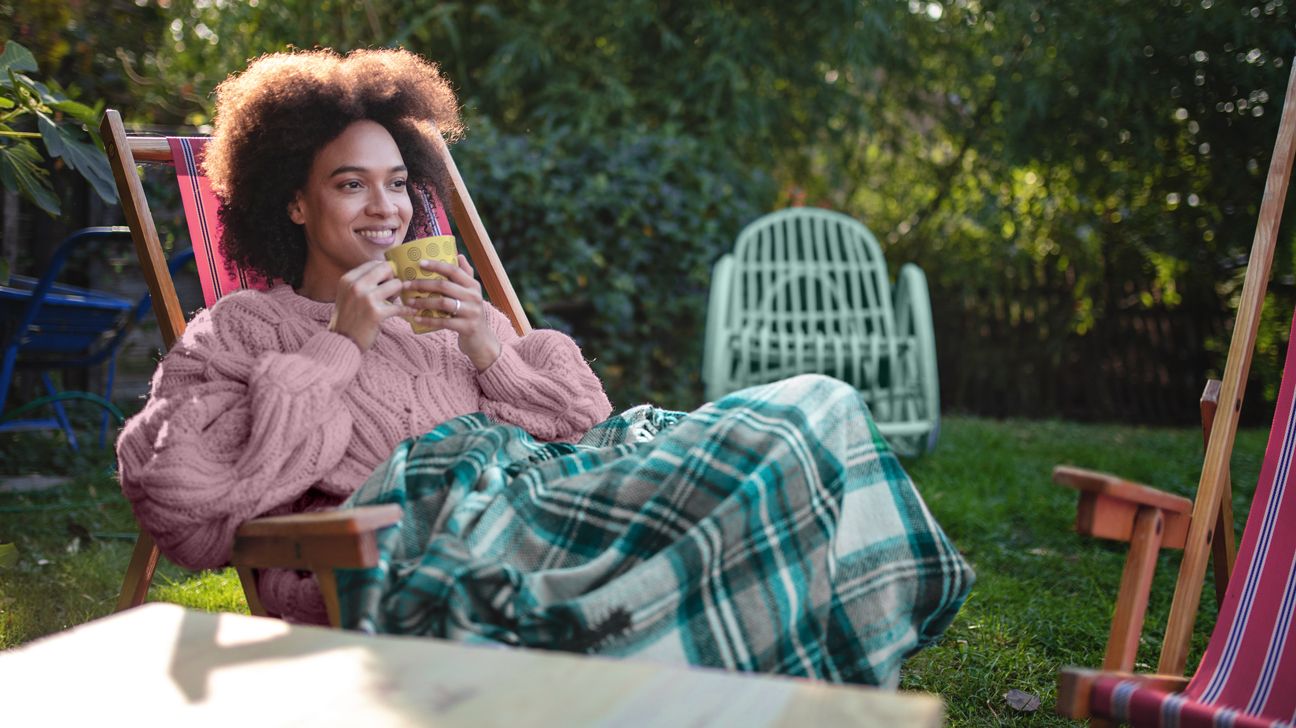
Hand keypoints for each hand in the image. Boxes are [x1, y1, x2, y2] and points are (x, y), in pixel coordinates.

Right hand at [329, 260, 407, 350]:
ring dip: (399, 294)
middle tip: (393, 291)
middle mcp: (356, 286)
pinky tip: (410, 313)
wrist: (342, 341)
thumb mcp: (348, 294)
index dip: (385, 271)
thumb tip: (388, 270)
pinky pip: (400, 307)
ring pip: (396, 284)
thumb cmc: (349, 318)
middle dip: (394, 278)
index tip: (389, 280)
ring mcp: (366, 299)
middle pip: (387, 268)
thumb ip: (363, 282)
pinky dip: (407, 310)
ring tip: (395, 302)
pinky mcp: (376, 314)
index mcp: (348, 279)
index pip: (374, 263)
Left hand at [405, 254, 501, 369]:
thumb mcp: (472, 293)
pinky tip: (416, 318)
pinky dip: (428, 320)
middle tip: (406, 285)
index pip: (453, 270)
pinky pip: (443, 322)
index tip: (419, 263)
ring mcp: (471, 312)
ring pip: (442, 303)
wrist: (481, 339)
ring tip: (408, 302)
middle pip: (444, 286)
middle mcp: (474, 296)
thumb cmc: (471, 313)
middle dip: (422, 284)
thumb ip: (466, 275)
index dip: (436, 265)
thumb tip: (459, 255)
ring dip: (423, 302)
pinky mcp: (466, 327)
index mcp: (473, 285)